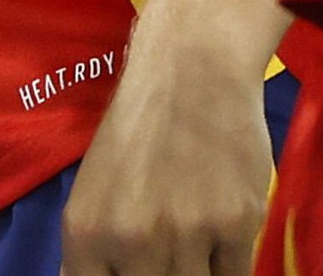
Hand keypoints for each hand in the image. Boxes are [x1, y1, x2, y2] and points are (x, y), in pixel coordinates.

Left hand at [61, 36, 274, 275]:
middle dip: (162, 275)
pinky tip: (222, 235)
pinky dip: (229, 264)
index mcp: (86, 232)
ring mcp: (186, 235)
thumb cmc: (139, 126)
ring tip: (195, 234)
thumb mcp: (96, 189)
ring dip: (198, 270)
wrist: (193, 67)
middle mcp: (131, 240)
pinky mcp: (236, 225)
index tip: (137, 273)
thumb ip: (97, 250)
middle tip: (169, 250)